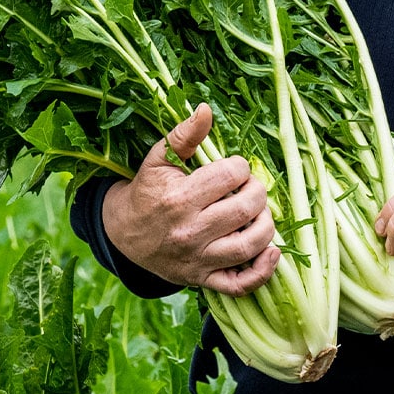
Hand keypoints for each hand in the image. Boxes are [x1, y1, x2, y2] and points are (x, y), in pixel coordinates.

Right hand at [100, 103, 279, 295]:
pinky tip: (271, 250)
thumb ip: (185, 135)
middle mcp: (189, 231)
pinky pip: (241, 285)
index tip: (234, 169)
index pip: (232, 175)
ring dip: (266, 225)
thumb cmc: (148, 191)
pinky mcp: (203, 279)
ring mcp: (198, 259)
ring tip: (258, 213)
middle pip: (246, 208)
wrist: (123, 234)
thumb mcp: (159, 160)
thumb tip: (206, 109)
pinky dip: (263, 270)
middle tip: (249, 189)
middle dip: (257, 191)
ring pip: (250, 245)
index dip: (241, 167)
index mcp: (179, 198)